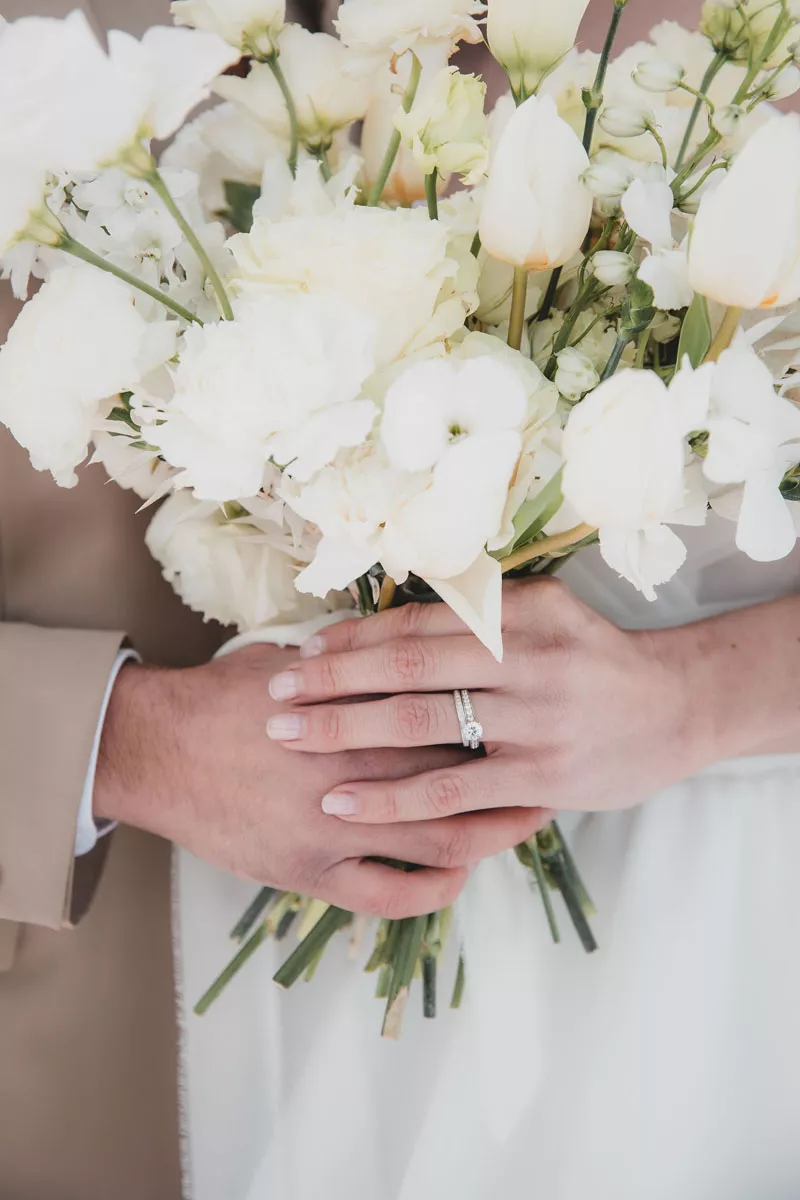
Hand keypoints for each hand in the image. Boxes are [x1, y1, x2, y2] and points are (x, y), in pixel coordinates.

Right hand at [95, 644, 549, 916]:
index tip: (536, 706)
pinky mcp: (314, 871)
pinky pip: (391, 894)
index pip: (453, 708)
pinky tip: (458, 874)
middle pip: (463, 770)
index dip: (503, 709)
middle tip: (556, 761)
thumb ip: (358, 657)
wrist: (158, 748)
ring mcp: (339, 826)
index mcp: (360, 706)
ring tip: (527, 818)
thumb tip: (410, 636)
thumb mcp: (296, 658)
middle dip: (516, 768)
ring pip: (441, 838)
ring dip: (494, 831)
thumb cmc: (228, 696)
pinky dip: (434, 889)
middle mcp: (360, 767)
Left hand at [265, 579, 715, 821]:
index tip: (304, 648)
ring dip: (345, 730)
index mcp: (519, 613)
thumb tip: (390, 616)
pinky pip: (451, 790)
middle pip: (407, 665)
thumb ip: (479, 611)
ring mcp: (533, 720)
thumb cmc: (596, 657)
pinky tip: (342, 801)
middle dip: (332, 678)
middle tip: (275, 691)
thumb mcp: (546, 611)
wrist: (677, 708)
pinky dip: (392, 796)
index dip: (354, 636)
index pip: (417, 621)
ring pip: (421, 723)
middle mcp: (525, 659)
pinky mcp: (539, 778)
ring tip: (288, 737)